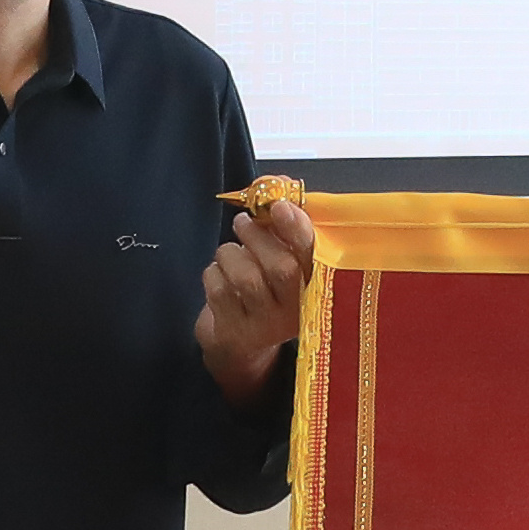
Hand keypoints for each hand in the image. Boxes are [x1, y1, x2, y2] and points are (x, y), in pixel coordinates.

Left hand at [198, 194, 316, 409]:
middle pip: (280, 267)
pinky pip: (219, 290)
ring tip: (229, 253)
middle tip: (242, 223)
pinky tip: (219, 277)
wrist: (241, 344)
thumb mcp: (281, 260)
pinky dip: (213, 274)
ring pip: (245, 277)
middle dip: (257, 237)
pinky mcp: (236, 333)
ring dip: (230, 254)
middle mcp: (297, 311)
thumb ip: (284, 226)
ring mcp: (266, 326)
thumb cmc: (264, 289)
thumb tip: (281, 186)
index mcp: (315, 288)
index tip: (279, 207)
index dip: (297, 230)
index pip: (314, 257)